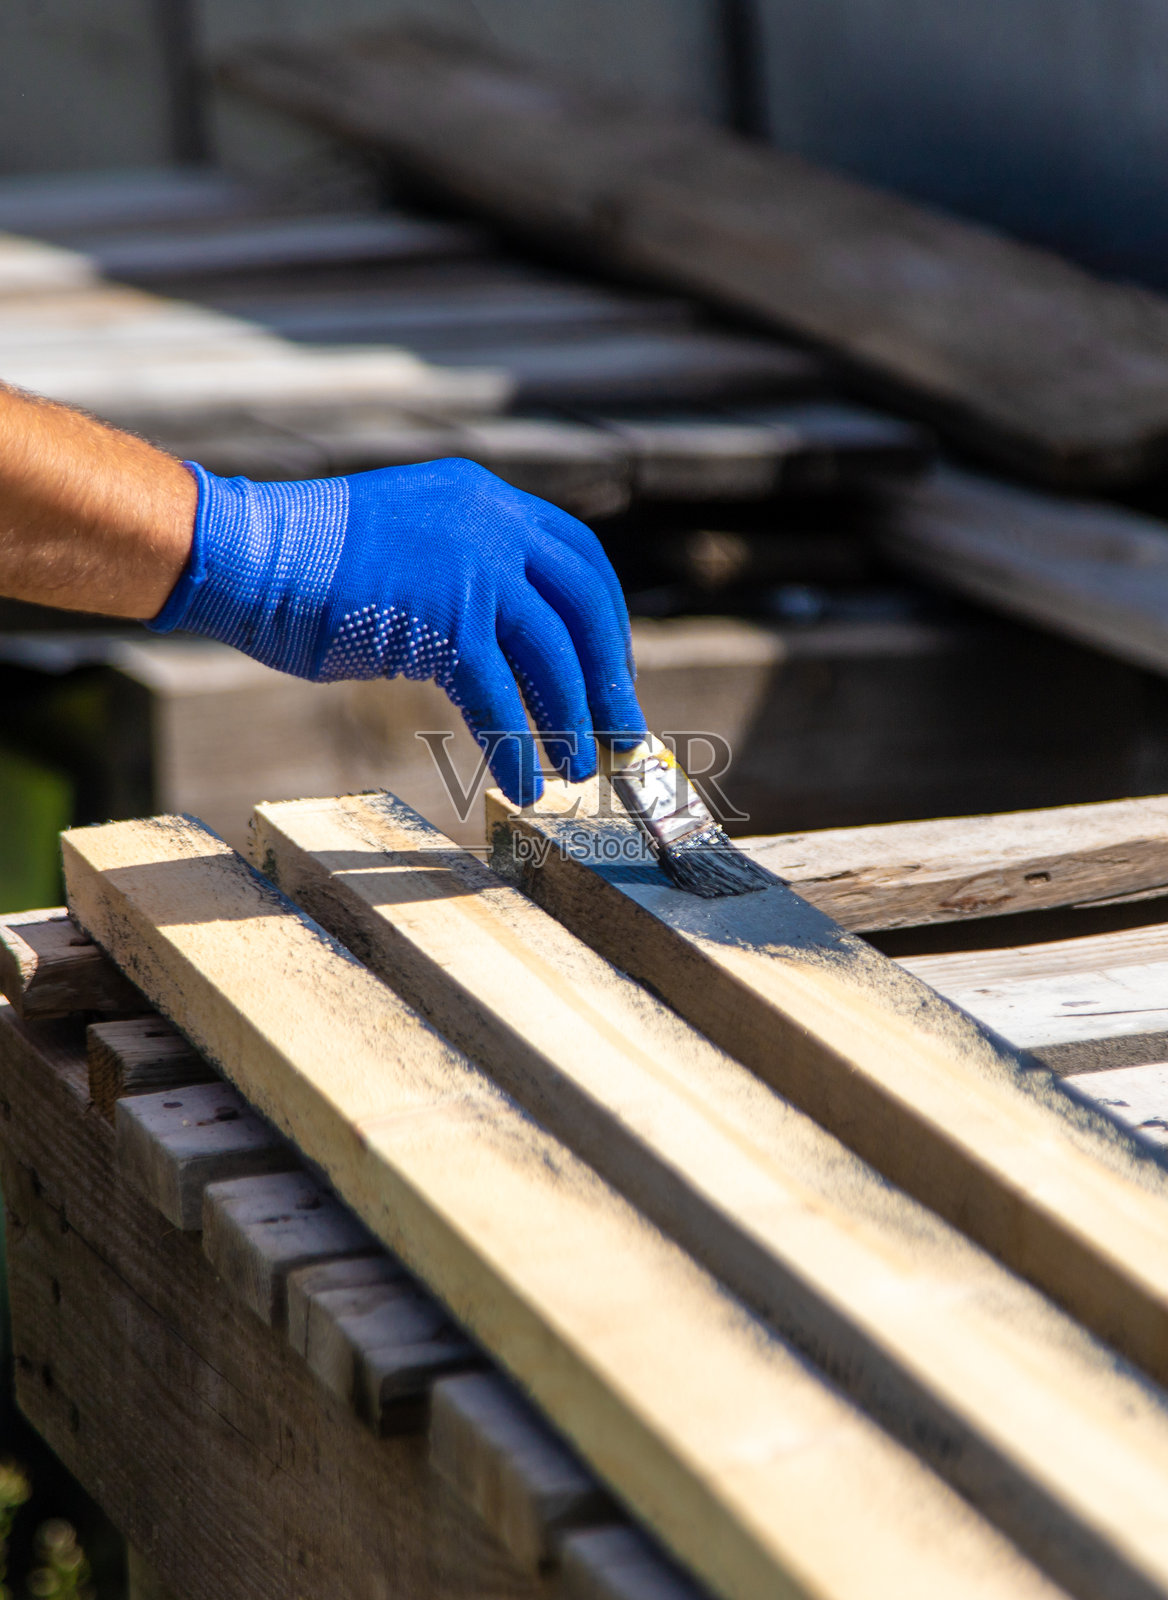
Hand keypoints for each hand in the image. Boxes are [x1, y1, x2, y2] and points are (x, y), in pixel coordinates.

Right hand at [147, 457, 646, 804]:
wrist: (246, 552)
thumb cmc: (311, 563)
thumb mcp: (412, 546)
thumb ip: (467, 576)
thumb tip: (509, 647)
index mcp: (486, 500)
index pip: (580, 559)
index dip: (605, 624)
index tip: (611, 674)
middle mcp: (490, 523)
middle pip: (584, 609)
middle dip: (607, 680)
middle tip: (622, 734)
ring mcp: (470, 568)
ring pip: (551, 656)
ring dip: (571, 720)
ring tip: (578, 768)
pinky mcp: (442, 619)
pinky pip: (497, 696)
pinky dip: (514, 745)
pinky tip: (520, 781)